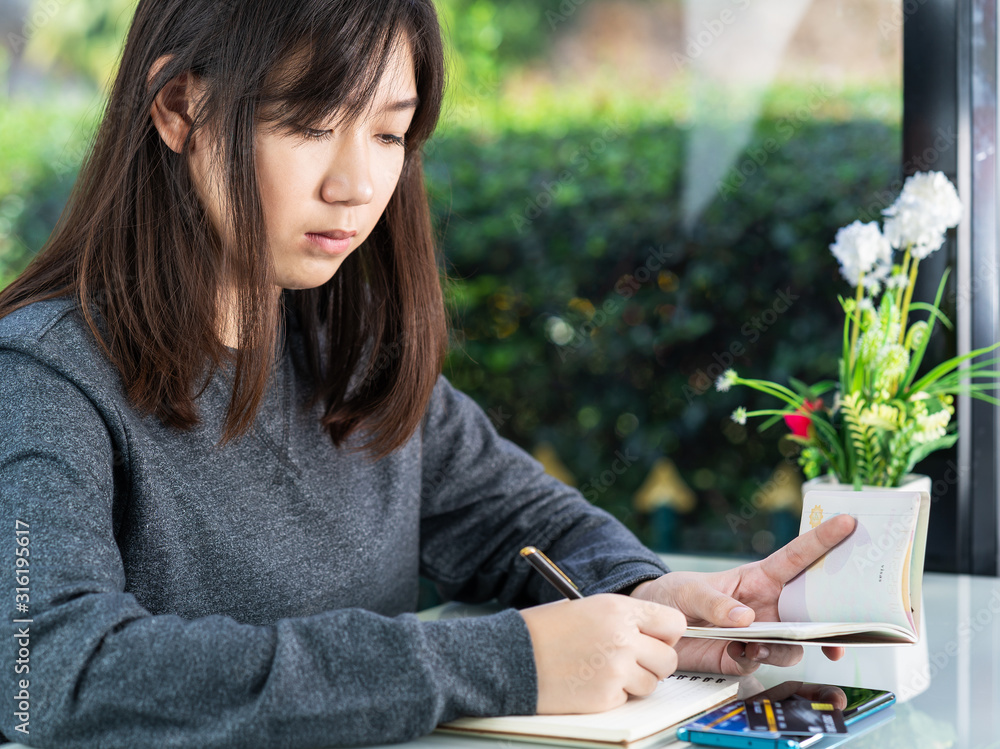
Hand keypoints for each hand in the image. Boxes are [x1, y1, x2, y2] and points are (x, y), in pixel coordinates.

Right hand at [519, 593, 686, 713]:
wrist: (513, 655)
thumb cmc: (547, 630)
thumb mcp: (589, 608)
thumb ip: (625, 619)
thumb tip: (657, 634)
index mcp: (619, 609)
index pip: (673, 623)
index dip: (666, 635)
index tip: (655, 640)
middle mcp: (623, 638)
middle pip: (669, 659)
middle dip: (654, 663)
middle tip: (633, 662)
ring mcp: (616, 669)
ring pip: (651, 683)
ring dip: (634, 681)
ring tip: (604, 670)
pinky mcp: (606, 696)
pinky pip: (628, 698)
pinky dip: (613, 694)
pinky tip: (590, 681)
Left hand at [628, 514, 856, 674]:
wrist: (653, 629)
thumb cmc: (673, 595)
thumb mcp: (688, 589)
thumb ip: (714, 601)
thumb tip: (745, 619)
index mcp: (759, 579)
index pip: (796, 558)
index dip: (823, 540)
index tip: (847, 523)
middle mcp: (768, 607)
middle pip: (811, 609)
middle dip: (832, 618)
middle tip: (839, 630)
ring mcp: (760, 635)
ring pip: (794, 645)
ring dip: (784, 647)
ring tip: (757, 646)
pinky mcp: (744, 658)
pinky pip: (762, 663)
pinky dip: (754, 660)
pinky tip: (737, 653)